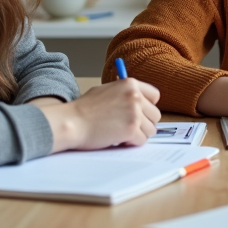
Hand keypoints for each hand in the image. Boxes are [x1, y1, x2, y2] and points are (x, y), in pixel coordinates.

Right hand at [38, 78, 160, 152]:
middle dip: (144, 123)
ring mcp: (134, 113)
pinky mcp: (131, 130)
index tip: (141, 113)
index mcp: (130, 84)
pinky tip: (119, 139)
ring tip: (122, 134)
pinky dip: (131, 143)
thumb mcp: (106, 90)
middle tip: (130, 127)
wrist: (72, 121)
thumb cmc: (84, 108)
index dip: (148, 106)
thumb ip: (124, 93)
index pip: (154, 95)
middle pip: (155, 115)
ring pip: (151, 129)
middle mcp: (135, 97)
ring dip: (139, 134)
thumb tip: (138, 99)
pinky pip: (141, 140)